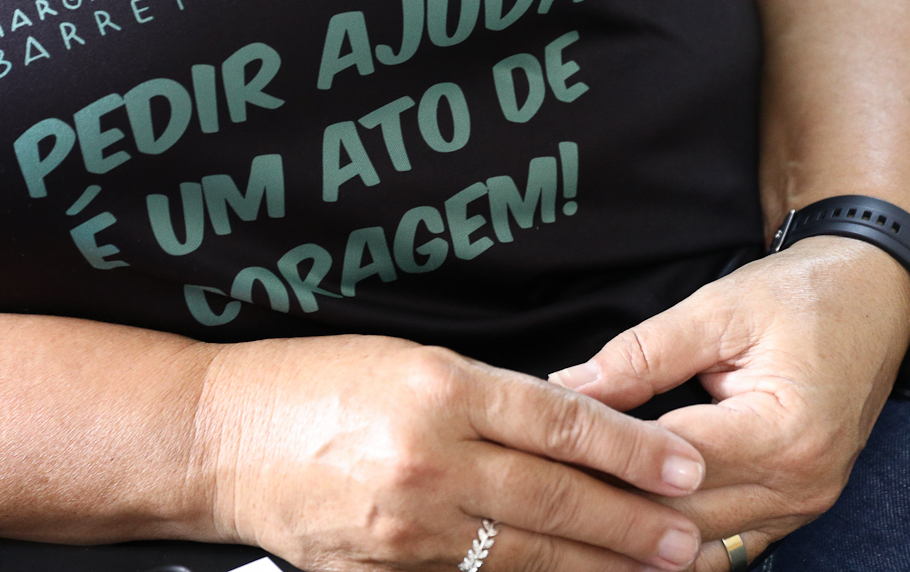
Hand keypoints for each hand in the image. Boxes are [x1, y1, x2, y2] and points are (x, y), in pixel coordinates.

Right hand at [196, 335, 709, 571]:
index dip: (632, 449)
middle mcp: (430, 457)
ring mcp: (408, 525)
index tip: (682, 466)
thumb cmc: (311, 383)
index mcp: (441, 387)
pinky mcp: (386, 571)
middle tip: (689, 538)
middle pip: (556, 497)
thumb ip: (485, 398)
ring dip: (597, 565)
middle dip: (633, 523)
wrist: (220, 440)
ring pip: (526, 553)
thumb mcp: (406, 360)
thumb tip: (567, 431)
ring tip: (651, 570)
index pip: (561, 420)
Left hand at [548, 238, 909, 569]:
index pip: (669, 464)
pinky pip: (724, 545)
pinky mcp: (796, 512)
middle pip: (680, 518)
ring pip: (699, 545)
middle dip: (606, 502)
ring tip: (567, 509)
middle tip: (537, 485)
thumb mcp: (717, 309)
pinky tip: (620, 528)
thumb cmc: (801, 296)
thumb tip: (564, 388)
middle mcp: (800, 486)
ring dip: (635, 533)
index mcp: (783, 433)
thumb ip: (640, 355)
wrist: (875, 298)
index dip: (600, 457)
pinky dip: (672, 540)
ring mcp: (803, 508)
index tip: (539, 447)